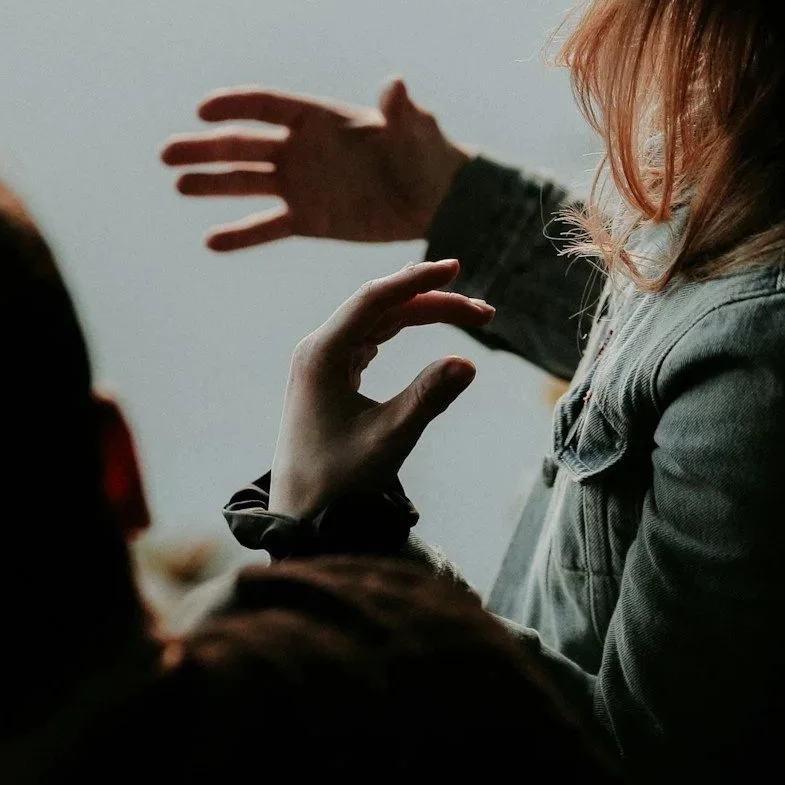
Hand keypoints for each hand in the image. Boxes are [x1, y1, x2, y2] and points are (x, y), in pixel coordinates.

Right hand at [160, 79, 470, 252]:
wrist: (436, 199)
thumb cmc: (427, 154)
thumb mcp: (415, 130)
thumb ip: (400, 112)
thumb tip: (396, 85)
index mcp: (319, 119)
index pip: (267, 106)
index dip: (235, 106)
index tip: (204, 110)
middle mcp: (300, 149)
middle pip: (243, 144)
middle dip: (206, 148)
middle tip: (167, 153)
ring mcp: (300, 184)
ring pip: (247, 183)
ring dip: (212, 183)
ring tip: (179, 184)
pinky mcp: (307, 219)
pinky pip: (267, 227)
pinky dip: (241, 234)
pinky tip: (211, 241)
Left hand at [270, 259, 491, 516]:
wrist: (300, 517)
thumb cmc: (338, 482)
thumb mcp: (388, 440)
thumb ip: (427, 399)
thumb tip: (468, 362)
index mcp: (321, 354)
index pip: (374, 299)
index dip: (417, 280)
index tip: (455, 268)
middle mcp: (318, 349)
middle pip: (381, 307)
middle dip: (433, 302)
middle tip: (485, 314)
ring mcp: (322, 361)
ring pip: (378, 321)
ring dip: (422, 314)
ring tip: (471, 315)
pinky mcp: (331, 375)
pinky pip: (371, 337)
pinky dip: (403, 328)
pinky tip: (424, 319)